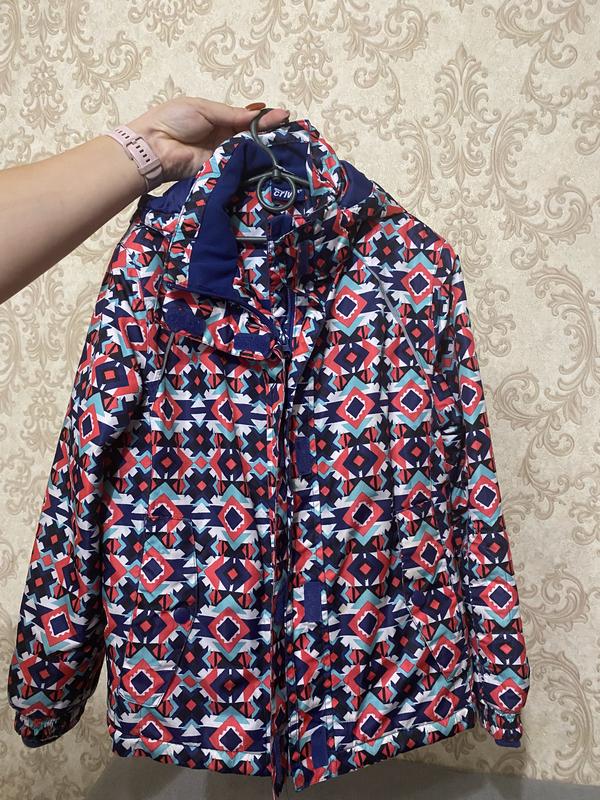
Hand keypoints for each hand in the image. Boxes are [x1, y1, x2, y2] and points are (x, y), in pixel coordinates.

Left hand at [126, 98, 290, 183]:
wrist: (155, 146)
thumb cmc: (174, 120)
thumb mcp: (205, 109)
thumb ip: (232, 115)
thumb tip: (260, 112)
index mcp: (218, 120)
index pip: (246, 119)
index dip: (264, 118)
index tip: (284, 116)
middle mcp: (223, 139)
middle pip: (251, 136)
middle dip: (269, 132)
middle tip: (289, 128)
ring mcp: (223, 157)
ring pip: (248, 152)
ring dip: (265, 147)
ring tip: (284, 140)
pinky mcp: (220, 172)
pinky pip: (239, 166)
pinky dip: (252, 162)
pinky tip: (269, 157)